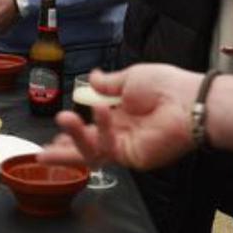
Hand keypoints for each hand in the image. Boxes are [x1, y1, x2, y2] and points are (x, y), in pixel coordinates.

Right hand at [39, 65, 202, 171]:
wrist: (189, 100)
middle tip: (42, 154)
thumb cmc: (166, 86)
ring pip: (92, 153)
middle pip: (86, 148)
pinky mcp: (133, 156)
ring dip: (74, 139)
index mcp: (121, 115)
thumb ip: (107, 83)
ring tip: (62, 120)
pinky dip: (100, 128)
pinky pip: (108, 146)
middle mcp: (121, 134)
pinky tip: (99, 109)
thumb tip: (92, 76)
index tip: (57, 130)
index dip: (73, 131)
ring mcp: (126, 147)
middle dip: (64, 152)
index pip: (91, 127)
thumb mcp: (130, 77)